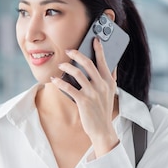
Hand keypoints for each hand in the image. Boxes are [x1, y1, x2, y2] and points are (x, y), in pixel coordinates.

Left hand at [52, 37, 119, 156]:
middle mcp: (102, 85)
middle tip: (69, 50)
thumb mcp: (111, 93)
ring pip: (77, 73)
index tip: (94, 38)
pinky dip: (60, 82)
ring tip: (61, 65)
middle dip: (77, 54)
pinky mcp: (83, 101)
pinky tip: (54, 80)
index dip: (99, 48)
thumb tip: (112, 64)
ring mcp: (93, 93)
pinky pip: (69, 88)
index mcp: (109, 81)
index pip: (104, 61)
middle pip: (88, 64)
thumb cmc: (103, 110)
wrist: (102, 129)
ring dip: (67, 67)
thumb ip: (111, 78)